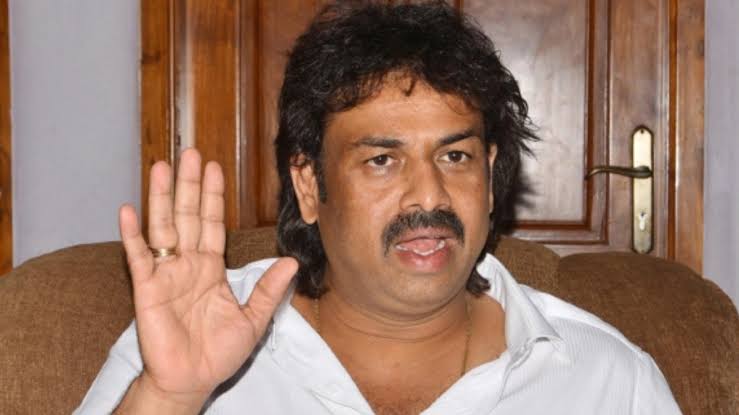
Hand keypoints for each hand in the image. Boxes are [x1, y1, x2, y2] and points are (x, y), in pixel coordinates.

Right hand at [118, 148, 296, 406]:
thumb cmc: (219, 352)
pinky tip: (129, 210)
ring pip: (163, 228)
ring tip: (161, 167)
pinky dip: (133, 235)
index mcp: (211, 268)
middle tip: (190, 153)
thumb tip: (291, 261)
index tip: (215, 168)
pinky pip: (139, 258)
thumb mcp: (253, 318)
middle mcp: (188, 264)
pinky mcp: (147, 289)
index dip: (213, 196)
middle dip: (189, 185)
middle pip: (187, 216)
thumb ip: (268, 288)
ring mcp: (166, 274)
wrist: (193, 379)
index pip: (212, 223)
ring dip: (161, 197)